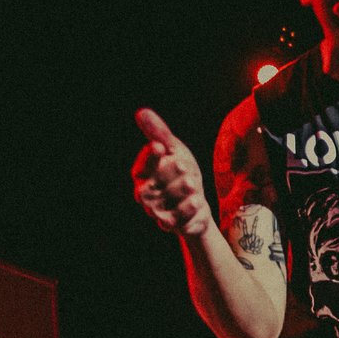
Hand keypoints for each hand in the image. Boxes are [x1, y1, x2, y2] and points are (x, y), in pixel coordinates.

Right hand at [130, 108, 212, 237]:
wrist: (197, 203)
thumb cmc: (181, 172)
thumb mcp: (174, 149)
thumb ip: (159, 133)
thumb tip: (141, 112)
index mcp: (142, 175)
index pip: (142, 166)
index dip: (149, 157)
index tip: (160, 146)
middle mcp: (145, 195)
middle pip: (155, 184)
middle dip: (172, 172)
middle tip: (184, 166)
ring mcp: (156, 212)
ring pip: (168, 201)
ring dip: (183, 189)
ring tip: (193, 184)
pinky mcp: (170, 225)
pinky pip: (179, 218)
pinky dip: (189, 207)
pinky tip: (196, 200)